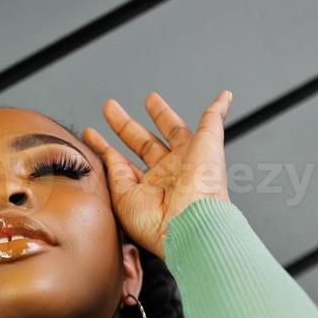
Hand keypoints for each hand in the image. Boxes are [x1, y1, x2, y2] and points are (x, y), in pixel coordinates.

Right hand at [81, 90, 232, 257]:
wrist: (190, 222)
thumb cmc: (204, 186)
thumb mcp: (211, 140)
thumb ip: (213, 116)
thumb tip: (224, 96)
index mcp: (189, 159)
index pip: (173, 131)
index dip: (161, 115)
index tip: (150, 100)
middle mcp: (167, 173)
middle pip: (143, 143)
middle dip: (126, 125)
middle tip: (111, 107)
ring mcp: (146, 185)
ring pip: (122, 158)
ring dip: (106, 142)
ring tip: (93, 127)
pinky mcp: (126, 196)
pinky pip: (112, 172)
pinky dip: (101, 156)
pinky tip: (92, 139)